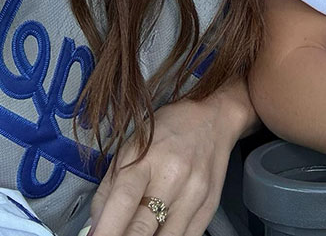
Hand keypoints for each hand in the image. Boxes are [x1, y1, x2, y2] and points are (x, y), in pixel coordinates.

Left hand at [89, 80, 256, 235]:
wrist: (213, 119)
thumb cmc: (168, 131)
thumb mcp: (130, 148)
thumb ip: (109, 190)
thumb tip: (95, 228)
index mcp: (148, 158)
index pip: (123, 202)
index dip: (105, 230)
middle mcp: (174, 176)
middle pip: (142, 228)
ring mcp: (194, 193)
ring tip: (136, 232)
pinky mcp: (209, 207)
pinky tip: (157, 231)